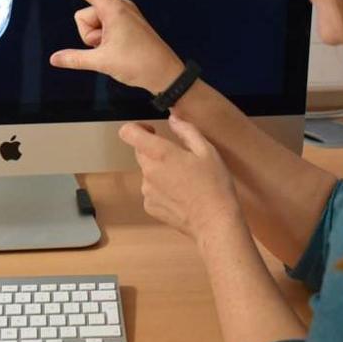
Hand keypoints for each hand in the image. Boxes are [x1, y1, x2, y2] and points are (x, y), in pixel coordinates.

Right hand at [39, 0, 183, 92]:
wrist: (166, 74)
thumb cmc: (139, 64)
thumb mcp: (102, 62)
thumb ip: (74, 58)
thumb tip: (54, 58)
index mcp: (113, 8)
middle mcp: (119, 6)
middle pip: (84, 15)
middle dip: (87, 35)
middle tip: (106, 50)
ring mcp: (124, 14)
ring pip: (93, 24)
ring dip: (97, 40)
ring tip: (115, 52)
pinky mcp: (127, 22)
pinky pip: (104, 27)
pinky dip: (104, 40)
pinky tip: (119, 51)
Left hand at [119, 114, 242, 241]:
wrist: (214, 222)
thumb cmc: (214, 184)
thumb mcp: (207, 151)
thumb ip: (186, 130)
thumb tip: (173, 118)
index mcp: (160, 153)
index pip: (128, 133)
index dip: (137, 128)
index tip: (152, 131)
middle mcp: (147, 171)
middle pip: (140, 152)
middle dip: (155, 151)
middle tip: (180, 158)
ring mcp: (146, 191)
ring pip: (147, 172)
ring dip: (160, 171)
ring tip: (185, 181)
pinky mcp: (149, 207)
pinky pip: (151, 190)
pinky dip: (162, 189)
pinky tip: (181, 196)